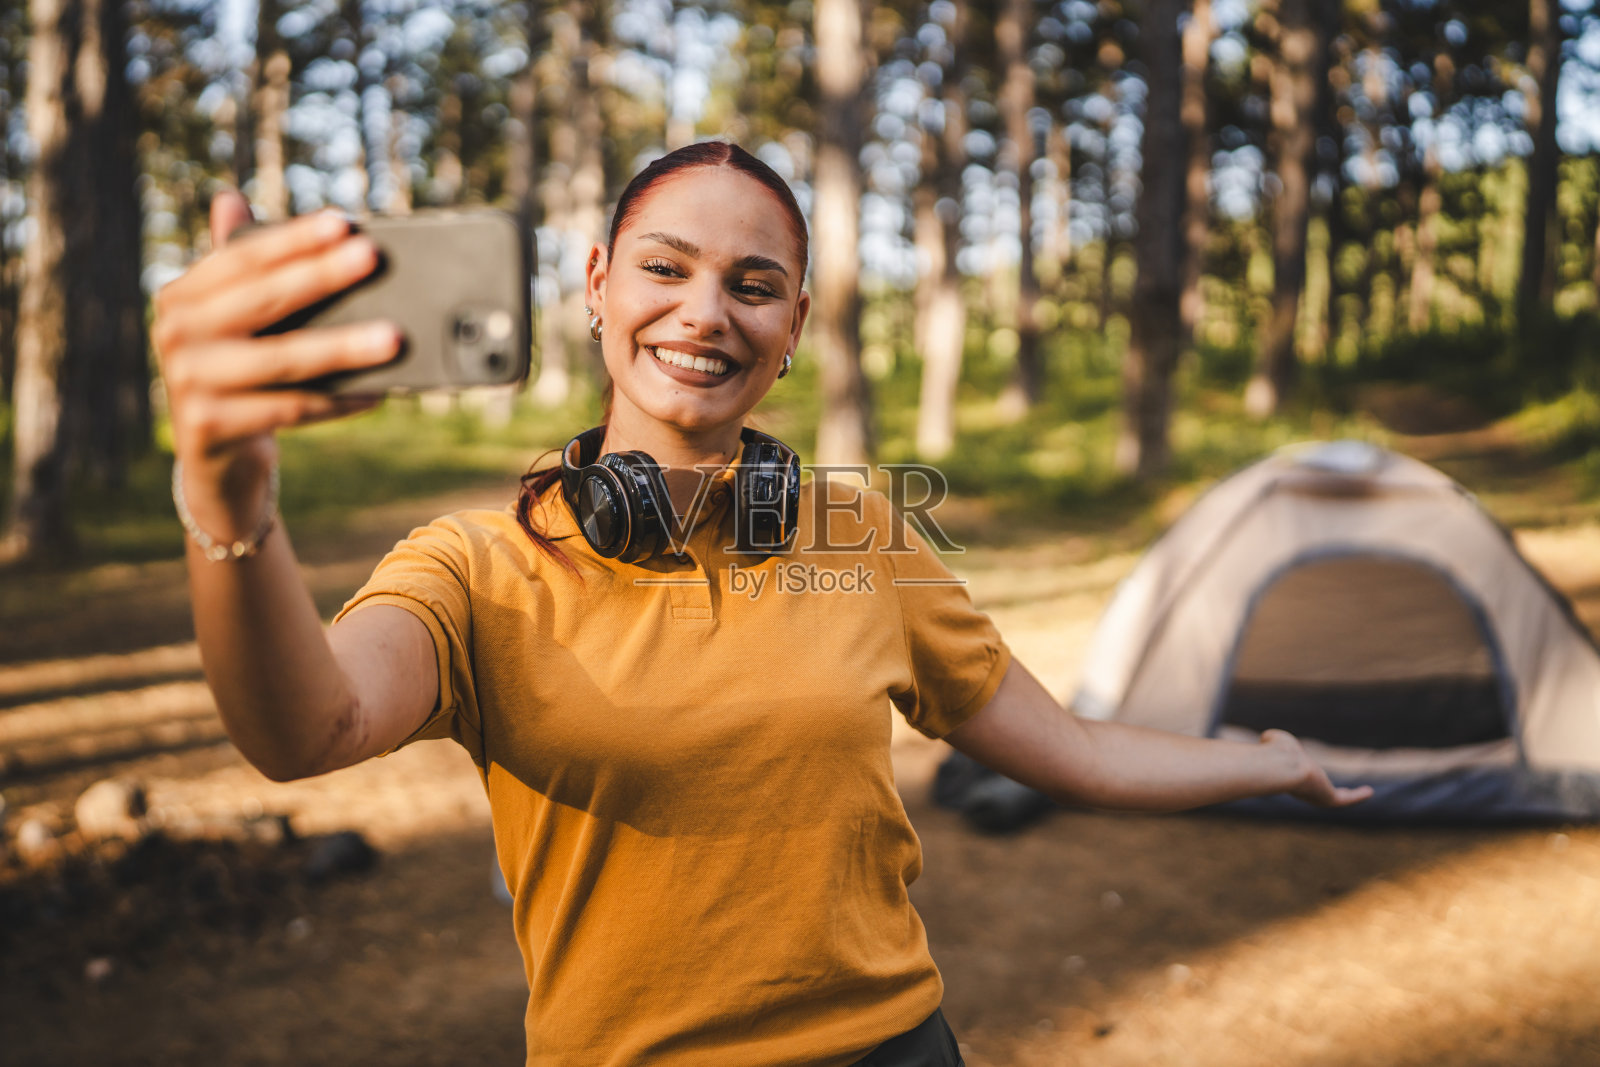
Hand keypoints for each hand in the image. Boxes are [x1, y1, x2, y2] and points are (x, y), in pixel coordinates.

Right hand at [152, 190, 400, 537]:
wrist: (213, 457)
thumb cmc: (237, 373)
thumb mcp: (231, 319)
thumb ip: (237, 266)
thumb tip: (230, 197)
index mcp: (181, 297)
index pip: (243, 258)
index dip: (293, 239)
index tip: (343, 223)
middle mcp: (175, 334)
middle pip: (263, 300)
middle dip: (322, 276)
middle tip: (372, 258)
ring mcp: (188, 382)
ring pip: (282, 359)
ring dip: (343, 347)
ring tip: (394, 336)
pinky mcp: (209, 427)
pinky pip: (291, 409)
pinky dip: (338, 401)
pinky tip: (378, 391)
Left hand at [1260, 729, 1373, 807]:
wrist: (1282, 766)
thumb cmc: (1276, 752)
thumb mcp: (1274, 740)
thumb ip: (1273, 740)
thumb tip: (1269, 738)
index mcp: (1291, 779)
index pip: (1300, 781)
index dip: (1307, 777)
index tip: (1312, 774)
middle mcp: (1304, 790)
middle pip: (1319, 793)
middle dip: (1329, 791)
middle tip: (1343, 792)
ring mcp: (1316, 795)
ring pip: (1335, 798)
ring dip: (1350, 796)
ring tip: (1364, 793)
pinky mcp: (1329, 799)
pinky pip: (1345, 800)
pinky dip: (1358, 796)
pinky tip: (1369, 792)